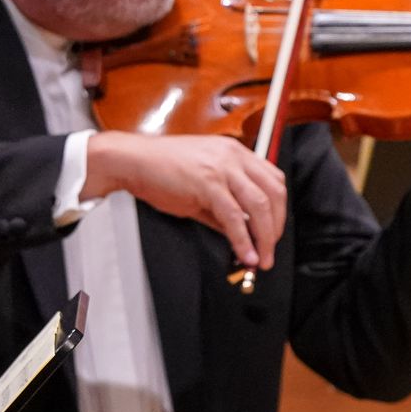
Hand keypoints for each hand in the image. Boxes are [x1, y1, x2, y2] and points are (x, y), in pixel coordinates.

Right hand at [85, 131, 286, 270]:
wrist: (130, 160)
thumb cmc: (161, 169)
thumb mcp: (202, 185)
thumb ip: (223, 208)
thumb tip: (241, 233)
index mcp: (236, 153)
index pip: (274, 180)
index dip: (280, 209)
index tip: (274, 230)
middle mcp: (234, 157)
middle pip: (274, 194)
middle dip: (277, 227)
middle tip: (271, 249)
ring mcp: (222, 168)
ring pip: (259, 206)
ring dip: (265, 237)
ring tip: (262, 258)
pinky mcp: (207, 183)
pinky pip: (233, 216)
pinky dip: (243, 240)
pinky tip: (245, 254)